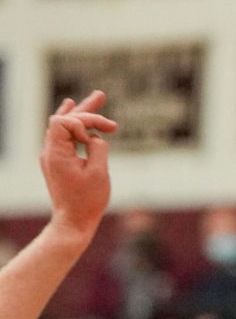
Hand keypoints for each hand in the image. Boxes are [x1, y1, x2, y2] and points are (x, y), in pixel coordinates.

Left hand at [40, 93, 114, 238]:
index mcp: (56, 153)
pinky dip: (74, 127)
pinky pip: (63, 137)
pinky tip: (75, 112)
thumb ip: (98, 147)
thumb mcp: (98, 172)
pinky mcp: (58, 163)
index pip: (64, 121)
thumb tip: (95, 138)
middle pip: (64, 119)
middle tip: (101, 95)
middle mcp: (50, 152)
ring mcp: (52, 157)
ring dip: (81, 115)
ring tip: (96, 99)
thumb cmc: (87, 201)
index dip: (83, 122)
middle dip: (85, 109)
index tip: (97, 138)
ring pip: (64, 127)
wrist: (73, 223)